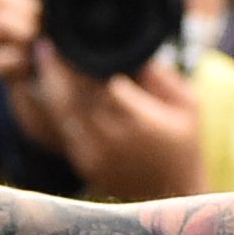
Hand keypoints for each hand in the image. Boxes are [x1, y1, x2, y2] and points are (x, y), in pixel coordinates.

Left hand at [13, 47, 206, 203]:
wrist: (176, 193)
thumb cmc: (184, 144)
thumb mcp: (188, 105)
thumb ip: (163, 78)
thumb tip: (135, 55)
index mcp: (139, 120)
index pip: (100, 82)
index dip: (82, 62)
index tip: (73, 40)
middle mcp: (112, 137)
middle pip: (73, 96)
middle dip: (57, 69)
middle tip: (47, 44)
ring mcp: (95, 153)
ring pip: (63, 112)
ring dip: (51, 85)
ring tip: (45, 59)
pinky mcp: (85, 163)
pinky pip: (64, 128)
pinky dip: (57, 106)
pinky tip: (54, 88)